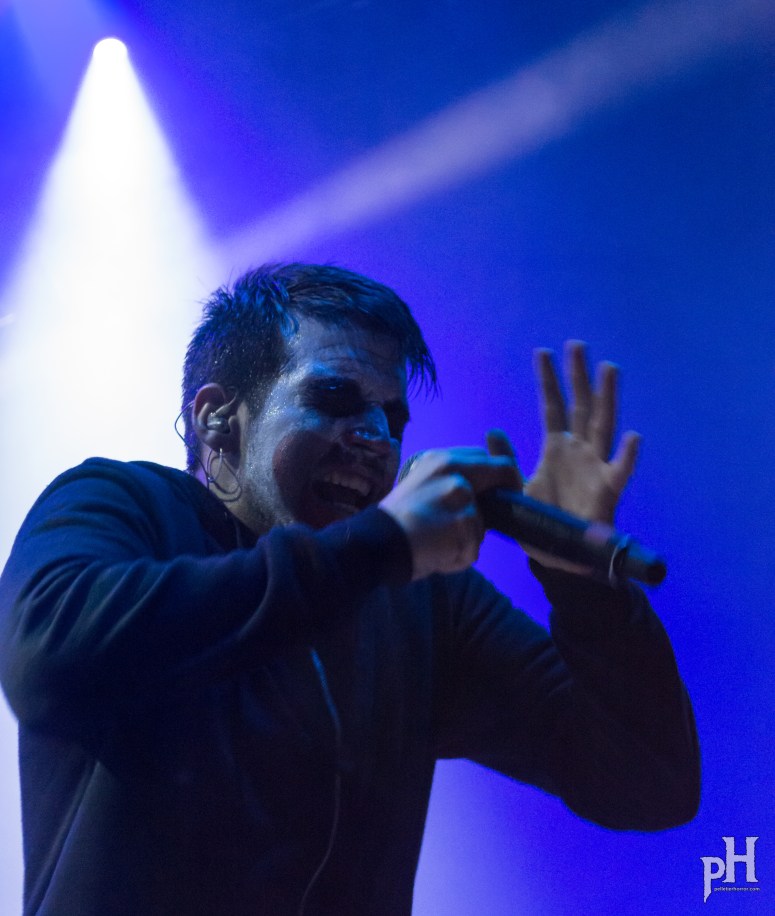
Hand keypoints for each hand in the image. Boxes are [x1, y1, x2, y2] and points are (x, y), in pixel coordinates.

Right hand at [379, 446, 519, 580]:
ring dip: (467, 540)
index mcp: (441, 459)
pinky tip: (435, 556)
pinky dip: (457, 559)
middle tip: (494, 517)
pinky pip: (473, 550)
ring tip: (438, 544)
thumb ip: (450, 481)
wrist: (375, 542)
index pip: (486, 458)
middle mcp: (455, 472)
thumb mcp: (421, 483)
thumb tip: (481, 491)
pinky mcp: (464, 527)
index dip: (499, 475)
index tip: (501, 490)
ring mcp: (462, 499)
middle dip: (505, 494)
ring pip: (483, 525)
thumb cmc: (395, 518)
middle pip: (503, 473)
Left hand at [520, 340, 639, 572]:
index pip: (552, 407)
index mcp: (556, 448)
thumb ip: (506, 461)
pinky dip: (628, 455)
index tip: (543, 352)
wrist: (561, 557)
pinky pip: (620, 471)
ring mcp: (596, 467)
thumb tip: (492, 430)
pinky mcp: (608, 491)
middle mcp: (579, 450)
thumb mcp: (515, 489)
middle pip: (580, 406)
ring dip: (606, 398)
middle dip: (578, 377)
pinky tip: (633, 436)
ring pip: (603, 425)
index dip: (547, 381)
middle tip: (577, 345)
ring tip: (608, 369)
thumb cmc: (542, 520)